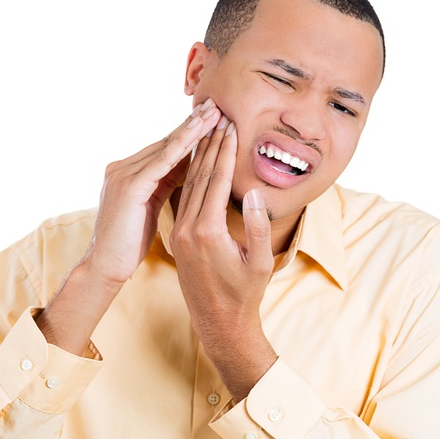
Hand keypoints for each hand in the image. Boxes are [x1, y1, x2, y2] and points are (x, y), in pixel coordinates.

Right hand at [83, 98, 221, 290]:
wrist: (105, 267)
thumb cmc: (129, 242)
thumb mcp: (150, 206)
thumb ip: (163, 184)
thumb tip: (186, 167)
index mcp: (127, 172)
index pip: (163, 147)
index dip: (187, 132)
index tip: (210, 117)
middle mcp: (122, 167)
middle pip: (165, 141)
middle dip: (192, 123)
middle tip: (216, 104)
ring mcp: (123, 175)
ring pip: (166, 146)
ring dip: (192, 128)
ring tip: (214, 112)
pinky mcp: (130, 186)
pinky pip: (163, 161)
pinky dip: (183, 145)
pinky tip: (200, 133)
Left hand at [169, 116, 277, 398]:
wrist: (219, 323)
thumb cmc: (246, 294)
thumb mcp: (260, 262)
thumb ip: (258, 227)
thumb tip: (251, 193)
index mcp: (207, 231)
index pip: (215, 179)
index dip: (223, 150)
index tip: (229, 124)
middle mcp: (188, 229)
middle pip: (198, 176)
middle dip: (209, 144)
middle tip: (218, 115)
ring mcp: (181, 233)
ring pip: (188, 184)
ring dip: (198, 155)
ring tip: (207, 129)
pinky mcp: (179, 237)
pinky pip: (184, 198)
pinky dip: (191, 176)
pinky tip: (196, 160)